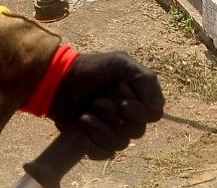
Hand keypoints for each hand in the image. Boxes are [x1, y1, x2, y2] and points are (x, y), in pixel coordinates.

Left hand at [48, 52, 164, 159]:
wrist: (58, 81)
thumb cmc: (90, 69)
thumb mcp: (120, 62)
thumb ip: (144, 78)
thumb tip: (157, 106)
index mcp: (137, 97)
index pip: (153, 114)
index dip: (139, 111)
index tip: (122, 101)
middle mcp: (128, 116)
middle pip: (137, 131)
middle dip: (115, 116)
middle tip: (97, 102)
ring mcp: (112, 130)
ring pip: (121, 144)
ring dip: (102, 129)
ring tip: (85, 114)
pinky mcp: (96, 142)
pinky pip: (104, 154)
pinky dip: (94, 144)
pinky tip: (82, 128)